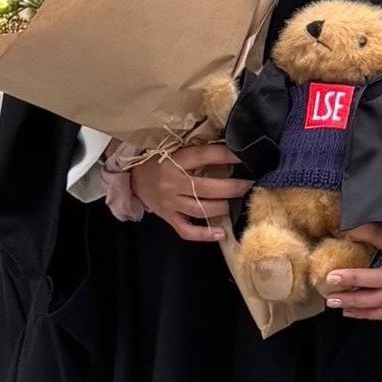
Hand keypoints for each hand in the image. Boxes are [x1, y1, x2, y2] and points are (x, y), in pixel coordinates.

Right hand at [130, 141, 250, 241]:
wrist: (132, 178)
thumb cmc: (158, 161)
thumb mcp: (175, 150)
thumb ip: (197, 152)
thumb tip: (228, 148)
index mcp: (174, 162)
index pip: (203, 156)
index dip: (225, 155)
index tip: (243, 156)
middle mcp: (172, 183)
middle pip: (206, 188)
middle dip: (232, 187)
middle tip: (250, 185)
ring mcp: (171, 203)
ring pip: (201, 209)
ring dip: (223, 207)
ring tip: (240, 203)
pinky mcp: (169, 218)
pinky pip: (186, 230)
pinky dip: (204, 234)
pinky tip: (221, 233)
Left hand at [323, 224, 381, 321]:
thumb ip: (371, 227)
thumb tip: (340, 228)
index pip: (381, 236)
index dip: (360, 235)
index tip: (338, 234)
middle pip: (381, 281)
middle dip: (354, 282)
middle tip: (331, 279)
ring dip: (357, 303)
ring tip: (336, 301)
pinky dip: (368, 313)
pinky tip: (351, 311)